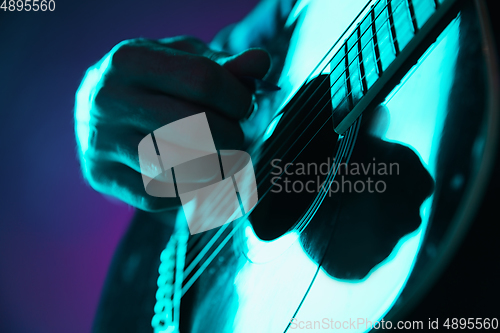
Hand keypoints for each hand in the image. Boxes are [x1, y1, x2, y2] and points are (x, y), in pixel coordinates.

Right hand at [75, 36, 270, 211]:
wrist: (94, 111)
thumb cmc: (151, 82)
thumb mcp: (182, 60)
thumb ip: (223, 64)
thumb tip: (260, 63)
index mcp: (129, 60)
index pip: (204, 81)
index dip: (238, 97)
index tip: (245, 106)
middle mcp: (109, 100)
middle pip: (197, 128)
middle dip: (233, 136)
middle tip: (236, 136)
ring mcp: (101, 142)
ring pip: (180, 167)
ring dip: (216, 167)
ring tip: (223, 157)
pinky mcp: (102, 176)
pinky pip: (161, 194)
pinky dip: (190, 188)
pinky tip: (196, 174)